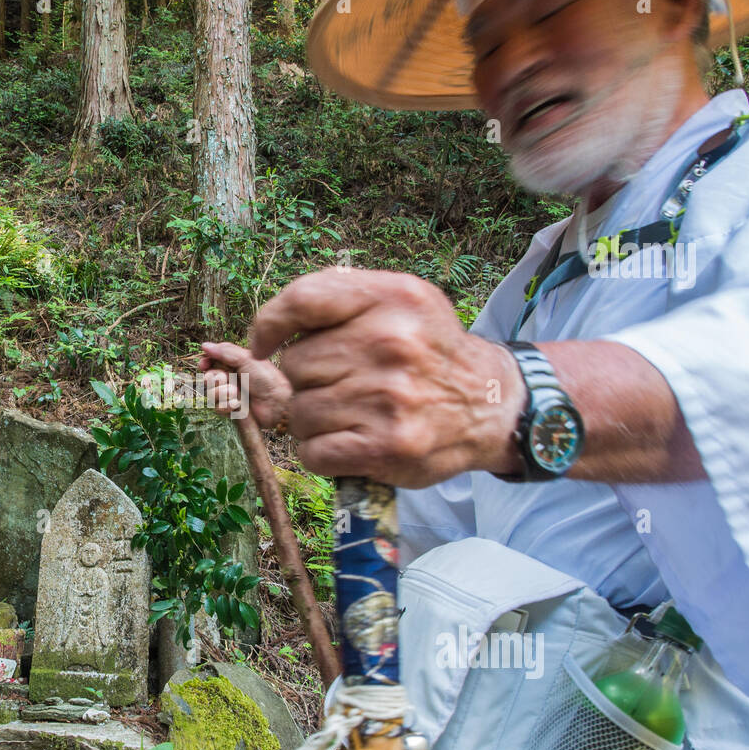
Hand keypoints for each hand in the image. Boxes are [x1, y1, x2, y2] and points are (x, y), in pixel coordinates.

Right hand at [198, 341, 293, 430]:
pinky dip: (227, 405)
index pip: (212, 362)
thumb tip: (204, 346)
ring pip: (210, 394)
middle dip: (214, 378)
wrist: (276, 403)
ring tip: (236, 393)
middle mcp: (231, 379)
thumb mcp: (246, 359)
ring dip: (222, 392)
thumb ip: (225, 351)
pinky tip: (238, 404)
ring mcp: (230, 395)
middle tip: (225, 378)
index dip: (205, 363)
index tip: (203, 364)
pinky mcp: (231, 410)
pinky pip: (218, 408)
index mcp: (235, 364)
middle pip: (207, 378)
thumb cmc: (266, 379)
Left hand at [248, 267, 524, 487]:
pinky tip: (351, 442)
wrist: (492, 404)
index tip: (264, 346)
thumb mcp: (397, 302)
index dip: (269, 325)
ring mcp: (389, 397)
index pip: (301, 300)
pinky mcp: (387, 446)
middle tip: (346, 384)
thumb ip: (334, 303)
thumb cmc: (428, 351)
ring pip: (300, 413)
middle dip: (309, 380)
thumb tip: (256, 349)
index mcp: (391, 297)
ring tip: (355, 414)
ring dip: (315, 420)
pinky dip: (322, 452)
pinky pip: (313, 452)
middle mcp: (391, 342)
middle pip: (295, 365)